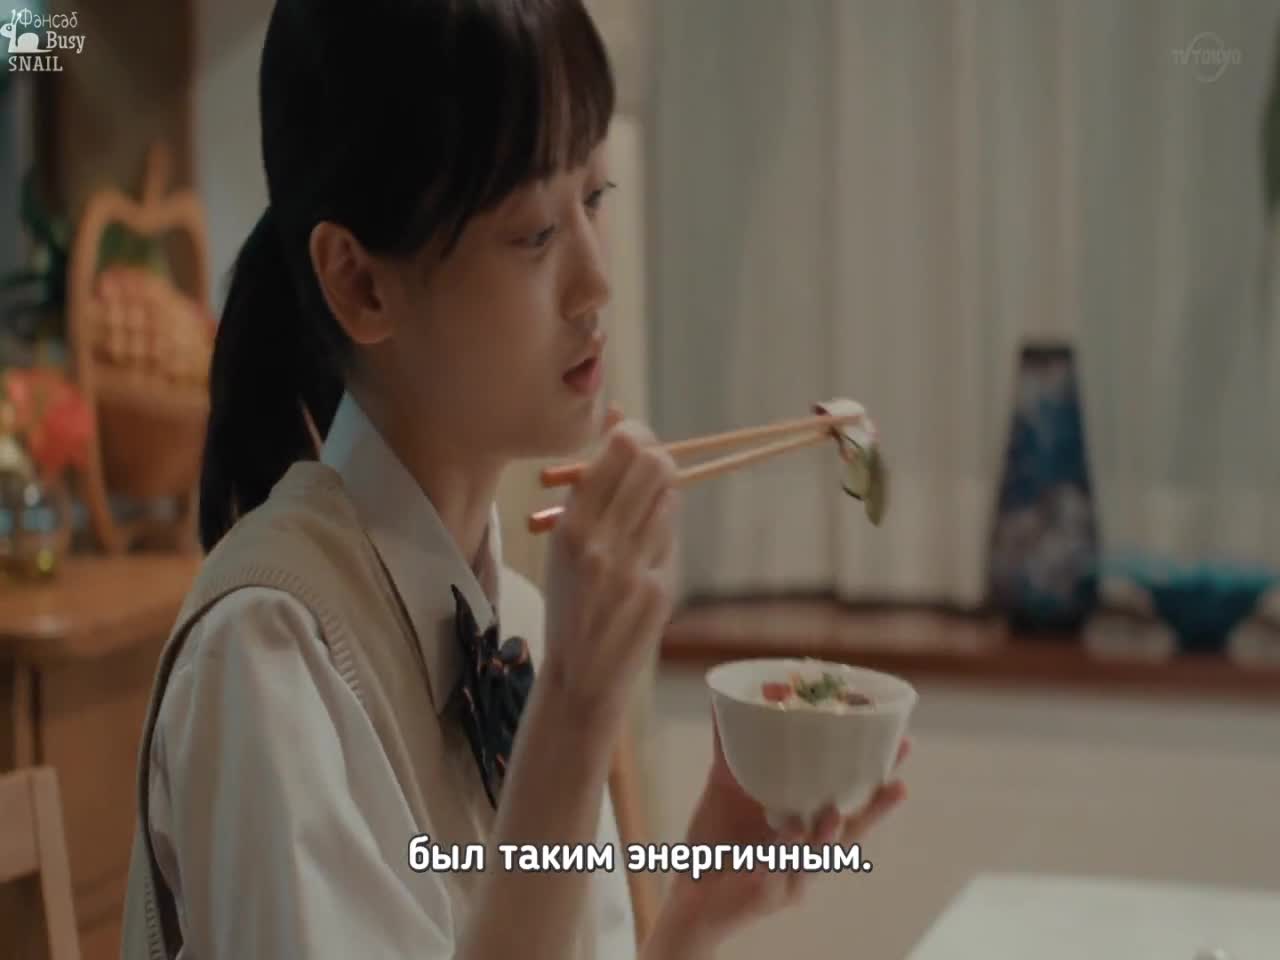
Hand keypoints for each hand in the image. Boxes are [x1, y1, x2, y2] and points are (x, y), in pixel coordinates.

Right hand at [541, 407, 680, 724]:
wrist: (579, 675)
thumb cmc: (570, 601)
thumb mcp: (563, 543)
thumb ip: (589, 488)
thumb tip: (617, 420)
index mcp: (569, 526)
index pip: (618, 450)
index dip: (634, 433)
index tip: (635, 437)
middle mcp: (601, 543)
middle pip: (653, 464)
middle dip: (657, 457)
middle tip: (652, 465)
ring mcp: (633, 566)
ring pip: (668, 498)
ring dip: (661, 497)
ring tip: (643, 515)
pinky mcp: (658, 588)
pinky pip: (670, 538)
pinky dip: (662, 535)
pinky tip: (645, 553)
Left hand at [653, 712, 909, 956]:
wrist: (688, 894)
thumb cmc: (715, 843)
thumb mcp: (725, 789)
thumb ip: (731, 750)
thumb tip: (727, 701)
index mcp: (807, 829)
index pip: (851, 802)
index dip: (877, 779)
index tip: (903, 745)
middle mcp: (808, 856)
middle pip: (850, 834)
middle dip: (874, 810)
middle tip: (897, 784)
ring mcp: (790, 880)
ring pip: (815, 858)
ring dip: (824, 836)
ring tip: (831, 813)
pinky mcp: (764, 898)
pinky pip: (772, 879)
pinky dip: (774, 862)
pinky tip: (771, 853)